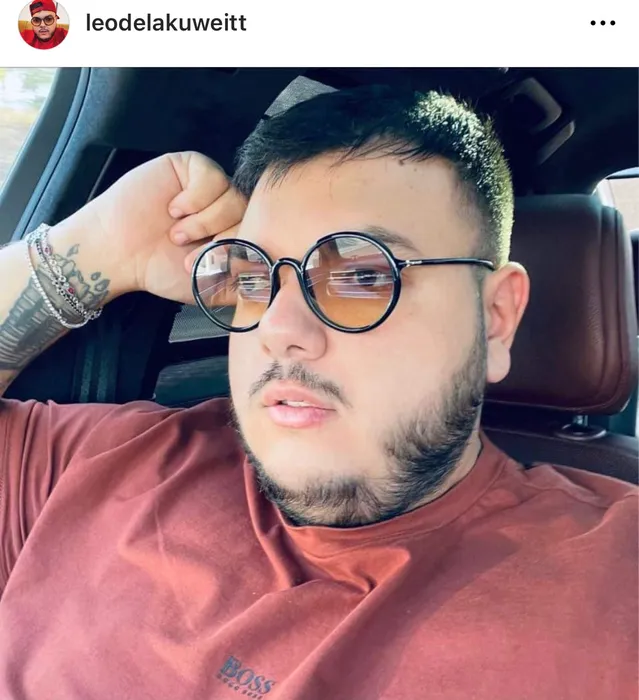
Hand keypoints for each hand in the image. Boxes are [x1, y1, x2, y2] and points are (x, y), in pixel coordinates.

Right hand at [76, 151, 246, 303]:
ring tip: (177, 234)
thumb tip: (274, 281)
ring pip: (233, 198)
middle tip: (191, 255)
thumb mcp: (210, 287)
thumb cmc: (160, 269)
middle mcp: (228, 210)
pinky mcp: (193, 167)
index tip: (213, 267)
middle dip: (222, 240)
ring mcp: (212, 187)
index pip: (260, 236)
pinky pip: (213, 177)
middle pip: (250, 216)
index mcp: (235, 234)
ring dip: (204, 222)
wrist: (119, 253)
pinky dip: (194, 199)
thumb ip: (243, 285)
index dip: (240, 253)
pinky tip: (174, 210)